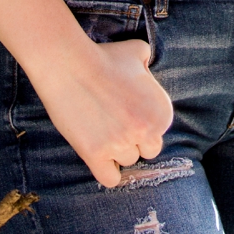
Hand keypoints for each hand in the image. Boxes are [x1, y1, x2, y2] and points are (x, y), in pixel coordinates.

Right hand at [35, 35, 174, 188]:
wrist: (72, 66)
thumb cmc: (105, 57)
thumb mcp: (139, 53)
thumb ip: (149, 65)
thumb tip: (145, 70)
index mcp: (162, 111)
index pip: (158, 133)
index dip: (143, 125)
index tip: (128, 116)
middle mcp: (146, 130)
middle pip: (146, 151)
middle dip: (134, 141)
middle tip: (117, 126)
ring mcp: (121, 144)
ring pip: (126, 162)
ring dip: (117, 152)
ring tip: (103, 133)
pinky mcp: (95, 155)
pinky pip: (110, 179)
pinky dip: (107, 173)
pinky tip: (100, 159)